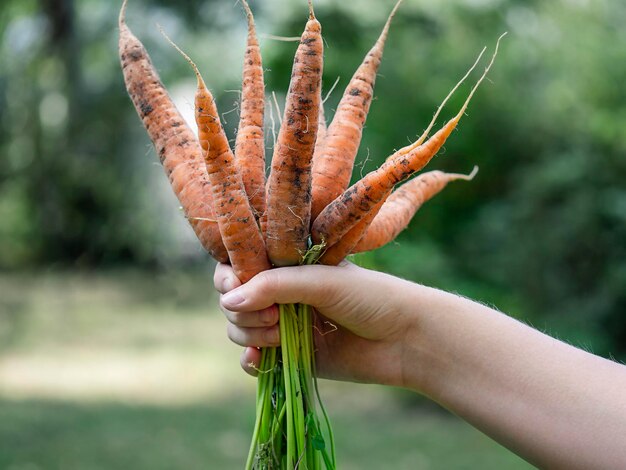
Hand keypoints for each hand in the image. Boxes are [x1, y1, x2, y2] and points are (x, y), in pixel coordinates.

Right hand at [214, 262, 418, 385]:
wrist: (405, 340)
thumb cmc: (370, 297)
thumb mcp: (321, 281)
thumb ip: (274, 286)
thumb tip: (227, 302)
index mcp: (289, 265)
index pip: (240, 265)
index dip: (230, 277)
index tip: (236, 286)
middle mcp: (282, 293)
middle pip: (234, 300)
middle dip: (243, 311)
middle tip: (275, 317)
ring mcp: (285, 324)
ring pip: (240, 329)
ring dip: (249, 334)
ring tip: (279, 335)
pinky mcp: (291, 355)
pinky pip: (254, 359)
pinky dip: (251, 361)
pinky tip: (260, 361)